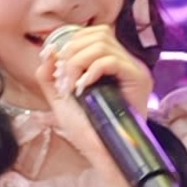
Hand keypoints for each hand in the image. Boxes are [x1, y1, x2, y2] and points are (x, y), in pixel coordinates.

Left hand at [37, 25, 153, 164]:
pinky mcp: (138, 78)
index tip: (52, 60)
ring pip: (102, 44)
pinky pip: (112, 61)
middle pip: (96, 34)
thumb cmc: (86, 130)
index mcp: (110, 62)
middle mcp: (125, 61)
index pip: (92, 33)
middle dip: (71, 52)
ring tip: (71, 86)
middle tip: (62, 78)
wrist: (103, 153)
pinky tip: (83, 88)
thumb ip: (50, 76)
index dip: (69, 40)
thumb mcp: (61, 99)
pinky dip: (91, 71)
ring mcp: (134, 68)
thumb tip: (48, 52)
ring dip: (77, 62)